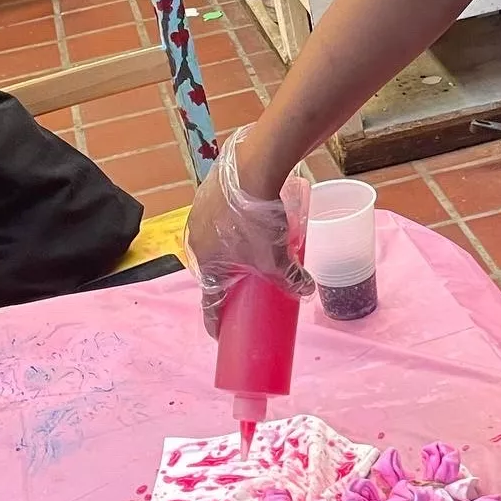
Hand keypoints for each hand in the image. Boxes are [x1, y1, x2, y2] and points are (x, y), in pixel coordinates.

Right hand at [184, 126, 314, 336]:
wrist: (251, 167)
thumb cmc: (257, 221)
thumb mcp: (276, 257)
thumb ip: (290, 278)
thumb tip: (305, 290)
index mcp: (206, 262)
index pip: (209, 302)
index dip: (216, 321)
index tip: (221, 333)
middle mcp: (195, 239)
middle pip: (212, 269)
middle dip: (227, 279)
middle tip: (246, 285)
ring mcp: (199, 212)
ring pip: (215, 240)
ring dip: (230, 249)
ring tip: (251, 250)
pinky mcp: (209, 190)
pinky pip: (220, 216)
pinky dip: (232, 223)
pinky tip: (248, 220)